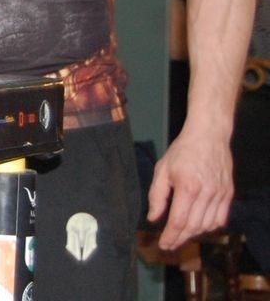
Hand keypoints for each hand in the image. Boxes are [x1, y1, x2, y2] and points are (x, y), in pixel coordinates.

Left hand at [146, 124, 233, 248]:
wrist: (208, 136)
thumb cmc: (182, 151)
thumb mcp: (162, 170)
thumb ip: (157, 196)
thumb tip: (153, 218)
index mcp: (187, 186)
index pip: (179, 220)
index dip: (171, 236)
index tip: (163, 244)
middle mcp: (206, 193)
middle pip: (194, 226)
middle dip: (180, 238)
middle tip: (170, 244)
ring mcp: (220, 194)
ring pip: (208, 225)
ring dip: (194, 234)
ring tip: (181, 235)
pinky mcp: (228, 194)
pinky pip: (221, 218)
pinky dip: (210, 226)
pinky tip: (199, 226)